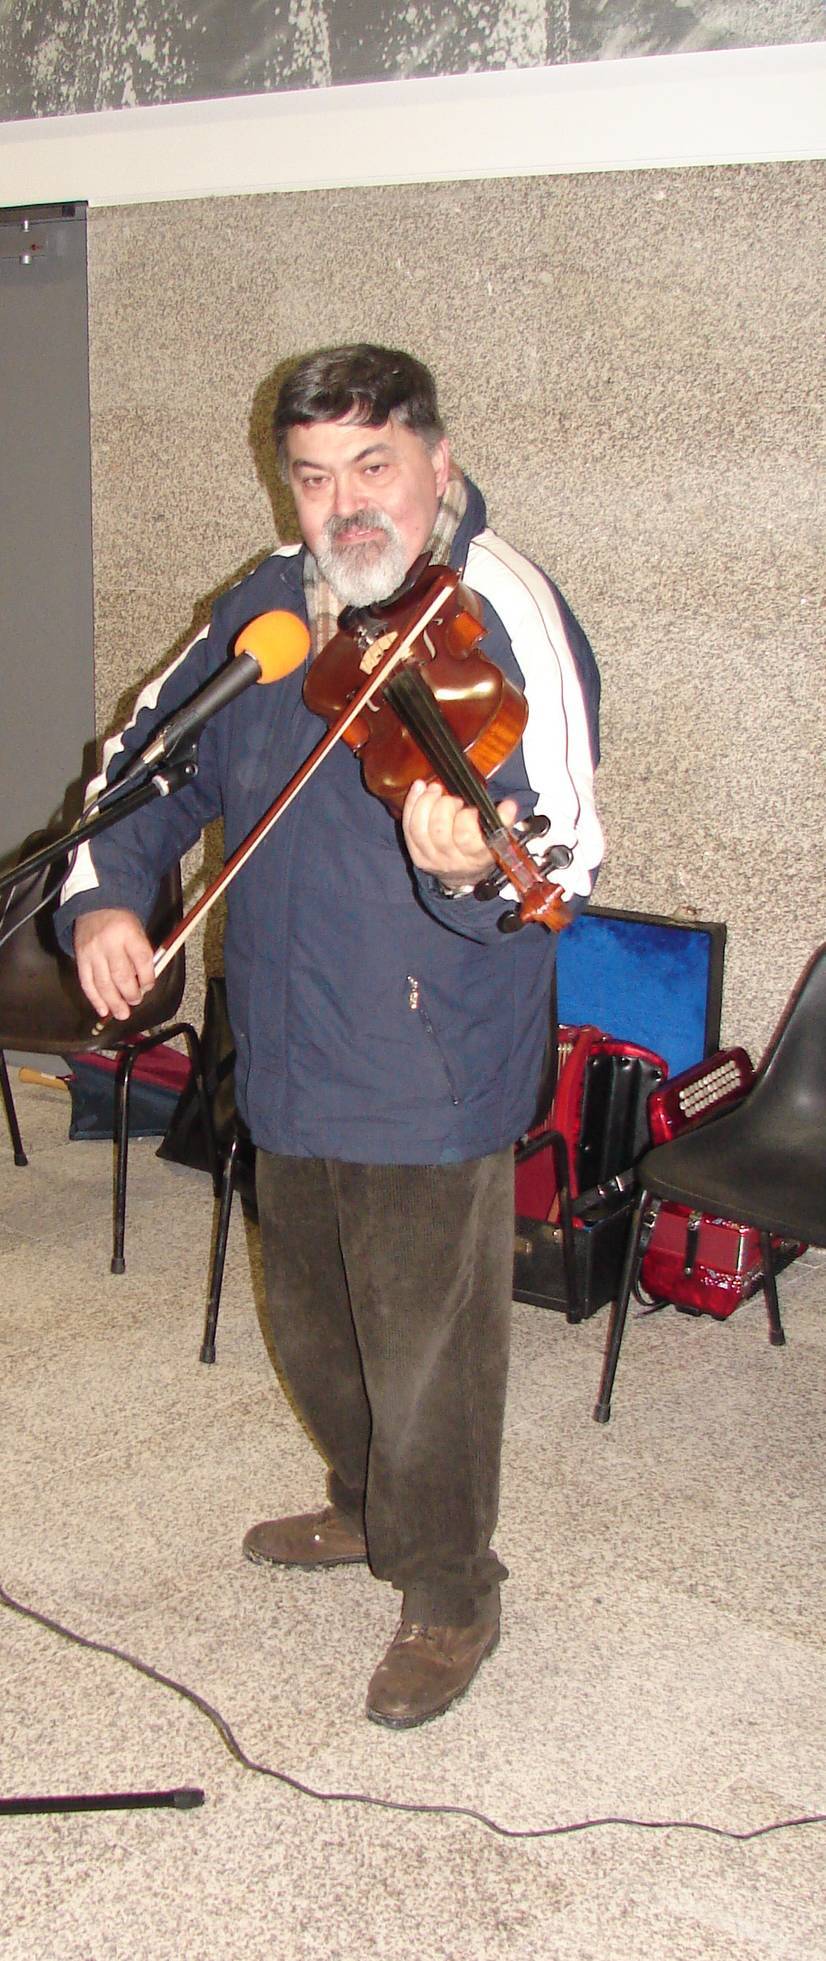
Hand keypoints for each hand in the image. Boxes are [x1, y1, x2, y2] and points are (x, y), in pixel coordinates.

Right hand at [73, 909, 155, 1020]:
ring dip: (113, 1002)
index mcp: (128, 932)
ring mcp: (92, 952)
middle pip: (121, 975)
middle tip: (135, 1001)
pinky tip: (103, 1010)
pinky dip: (95, 999)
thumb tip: (144, 984)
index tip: (148, 987)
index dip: (147, 977)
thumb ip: (141, 955)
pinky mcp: (80, 959)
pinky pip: (87, 983)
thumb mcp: (137, 931)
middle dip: (130, 993)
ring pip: (103, 983)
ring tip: (122, 1013)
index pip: (141, 959)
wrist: (94, 906)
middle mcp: (109, 943)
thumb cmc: (121, 923)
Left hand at [402, 779, 518, 887]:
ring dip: (426, 803)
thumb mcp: (496, 838)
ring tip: (436, 789)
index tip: (472, 806)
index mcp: (476, 858)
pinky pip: (408, 827)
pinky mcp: (416, 854)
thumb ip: (502, 821)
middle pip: (440, 832)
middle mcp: (452, 861)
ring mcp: (431, 858)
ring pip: (420, 829)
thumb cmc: (480, 850)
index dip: (466, 817)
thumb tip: (509, 805)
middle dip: (445, 807)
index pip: (466, 838)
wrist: (462, 876)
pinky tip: (419, 787)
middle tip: (454, 799)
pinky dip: (412, 804)